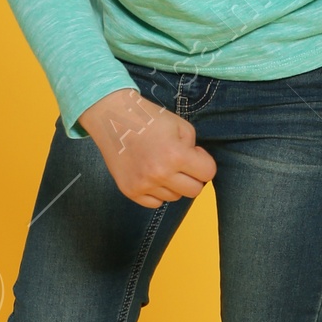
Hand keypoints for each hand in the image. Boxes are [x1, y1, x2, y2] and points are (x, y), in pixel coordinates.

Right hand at [78, 86, 217, 207]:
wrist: (113, 118)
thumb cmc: (149, 118)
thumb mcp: (181, 126)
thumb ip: (194, 148)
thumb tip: (196, 168)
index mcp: (175, 155)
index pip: (208, 173)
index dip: (204, 162)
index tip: (194, 154)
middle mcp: (159, 174)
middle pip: (194, 191)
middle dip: (193, 177)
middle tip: (182, 164)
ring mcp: (143, 185)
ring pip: (174, 197)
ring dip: (173, 184)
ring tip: (161, 165)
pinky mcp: (129, 191)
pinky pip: (155, 203)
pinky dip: (157, 192)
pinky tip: (151, 175)